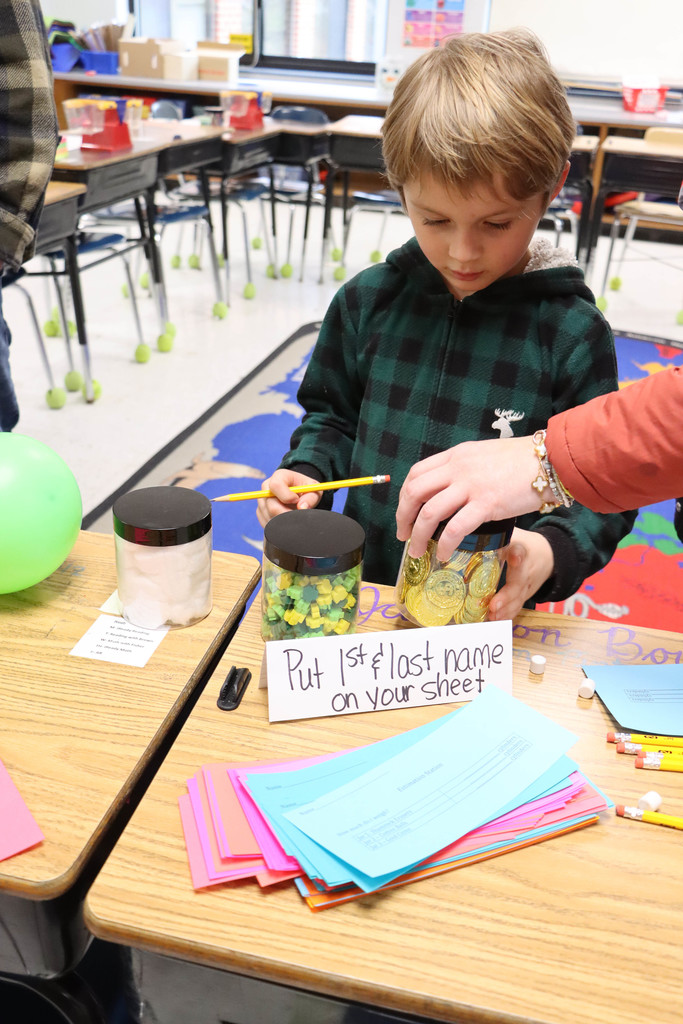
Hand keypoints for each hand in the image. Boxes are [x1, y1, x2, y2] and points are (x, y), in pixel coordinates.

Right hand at [256, 469, 322, 527]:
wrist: (299, 494)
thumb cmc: (306, 490)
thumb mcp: (313, 490)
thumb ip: (311, 498)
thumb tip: (302, 507)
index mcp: (279, 476)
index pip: (275, 485)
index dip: (287, 497)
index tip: (297, 501)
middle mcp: (266, 487)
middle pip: (271, 506)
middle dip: (287, 514)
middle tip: (298, 517)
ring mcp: (262, 500)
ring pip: (269, 517)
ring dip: (284, 521)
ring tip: (294, 516)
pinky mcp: (260, 512)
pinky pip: (266, 523)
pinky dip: (278, 526)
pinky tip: (287, 520)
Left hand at [396, 437, 548, 560]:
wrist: (550, 460)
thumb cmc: (521, 460)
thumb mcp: (483, 456)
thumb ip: (464, 469)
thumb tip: (449, 488)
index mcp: (456, 456)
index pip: (416, 474)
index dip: (404, 496)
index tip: (405, 513)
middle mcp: (458, 468)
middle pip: (415, 493)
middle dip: (403, 517)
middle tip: (404, 535)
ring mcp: (471, 486)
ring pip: (429, 513)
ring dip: (418, 536)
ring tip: (418, 551)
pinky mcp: (487, 504)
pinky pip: (455, 528)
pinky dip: (444, 544)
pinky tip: (443, 554)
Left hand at [487, 528, 553, 620]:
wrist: (547, 554)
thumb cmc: (521, 542)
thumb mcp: (509, 534)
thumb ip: (491, 535)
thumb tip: (462, 535)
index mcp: (521, 549)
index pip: (520, 550)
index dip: (517, 555)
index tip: (515, 558)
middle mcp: (526, 568)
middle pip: (519, 582)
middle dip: (507, 596)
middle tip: (493, 606)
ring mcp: (528, 584)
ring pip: (518, 598)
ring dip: (505, 610)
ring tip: (492, 617)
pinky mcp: (526, 594)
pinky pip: (518, 606)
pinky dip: (507, 614)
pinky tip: (496, 620)